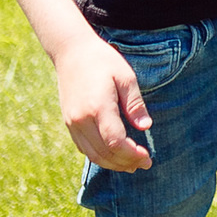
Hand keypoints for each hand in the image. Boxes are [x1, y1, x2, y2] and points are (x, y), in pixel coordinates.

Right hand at [55, 37, 150, 170]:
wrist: (71, 52)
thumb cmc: (103, 60)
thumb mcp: (126, 77)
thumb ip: (135, 104)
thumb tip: (146, 127)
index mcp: (98, 107)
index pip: (116, 142)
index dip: (132, 154)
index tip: (147, 157)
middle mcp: (81, 119)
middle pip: (104, 153)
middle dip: (126, 163)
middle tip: (145, 164)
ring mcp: (72, 123)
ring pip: (92, 154)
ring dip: (113, 164)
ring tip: (131, 165)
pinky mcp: (68, 123)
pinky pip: (83, 148)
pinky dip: (99, 156)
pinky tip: (114, 155)